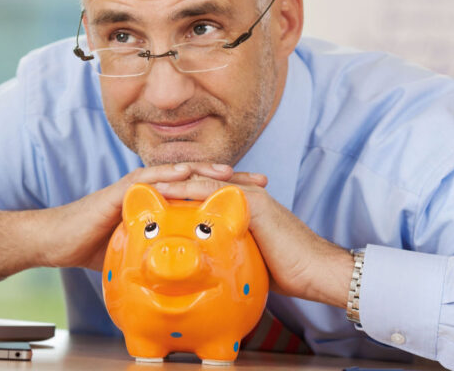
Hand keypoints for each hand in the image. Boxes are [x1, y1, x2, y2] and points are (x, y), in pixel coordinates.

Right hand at [41, 163, 266, 270]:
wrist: (59, 242)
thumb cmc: (94, 247)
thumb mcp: (139, 253)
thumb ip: (162, 257)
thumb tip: (188, 280)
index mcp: (163, 204)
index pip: (204, 195)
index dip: (233, 195)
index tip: (262, 198)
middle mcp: (154, 191)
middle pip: (200, 179)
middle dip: (233, 179)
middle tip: (263, 180)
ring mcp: (138, 189)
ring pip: (178, 173)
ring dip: (206, 171)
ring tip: (231, 172)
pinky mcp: (121, 192)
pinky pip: (146, 180)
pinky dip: (167, 175)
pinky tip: (186, 173)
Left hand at [153, 175, 353, 307]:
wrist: (316, 272)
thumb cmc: (288, 272)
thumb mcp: (248, 261)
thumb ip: (228, 255)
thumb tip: (209, 272)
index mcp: (241, 207)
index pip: (201, 195)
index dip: (175, 194)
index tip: (148, 199)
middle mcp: (243, 195)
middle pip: (197, 182)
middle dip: (168, 183)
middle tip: (137, 186)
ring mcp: (247, 195)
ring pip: (200, 181)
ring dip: (171, 180)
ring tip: (142, 183)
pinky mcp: (252, 201)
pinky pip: (211, 189)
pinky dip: (186, 188)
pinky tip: (164, 190)